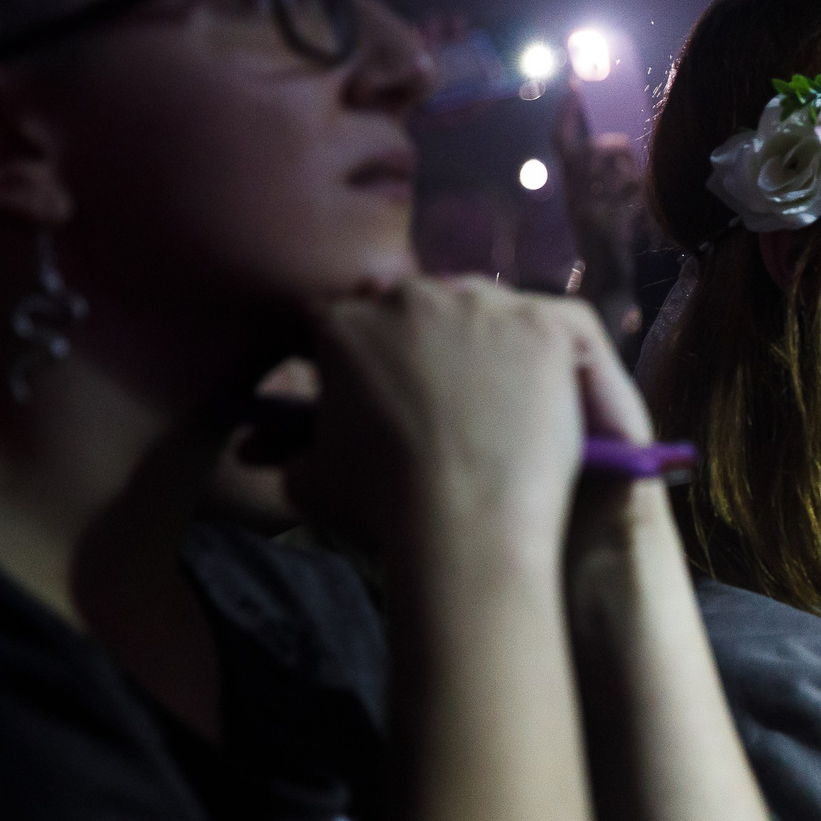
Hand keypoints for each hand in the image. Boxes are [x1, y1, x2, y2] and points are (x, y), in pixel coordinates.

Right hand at [288, 278, 614, 558]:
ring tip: (506, 391)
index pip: (345, 314)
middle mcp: (410, 297)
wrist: (463, 523)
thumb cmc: (380, 508)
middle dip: (424, 338)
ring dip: (490, 337)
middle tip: (446, 390)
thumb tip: (253, 447)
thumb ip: (286, 449)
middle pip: (417, 301)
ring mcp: (481, 305)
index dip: (363, 348)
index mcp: (342, 323)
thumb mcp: (308, 480)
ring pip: (485, 304)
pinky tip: (566, 382)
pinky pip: (561, 321)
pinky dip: (564, 349)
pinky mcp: (542, 326)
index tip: (381, 379)